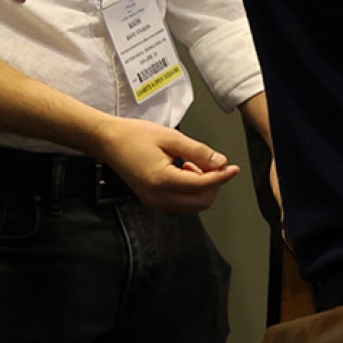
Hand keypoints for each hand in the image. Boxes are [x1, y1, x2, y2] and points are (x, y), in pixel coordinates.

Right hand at [90, 117, 236, 213]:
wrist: (108, 142)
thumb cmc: (135, 136)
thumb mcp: (171, 137)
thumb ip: (198, 151)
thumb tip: (220, 162)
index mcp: (162, 180)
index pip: (202, 186)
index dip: (222, 177)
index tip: (234, 168)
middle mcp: (158, 197)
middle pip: (201, 202)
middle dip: (212, 184)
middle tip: (210, 163)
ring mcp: (154, 202)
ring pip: (192, 206)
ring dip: (201, 188)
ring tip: (192, 164)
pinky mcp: (152, 200)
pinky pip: (180, 203)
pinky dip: (190, 191)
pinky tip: (184, 171)